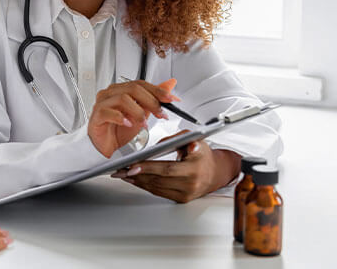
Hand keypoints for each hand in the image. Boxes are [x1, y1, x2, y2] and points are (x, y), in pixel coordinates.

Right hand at [87, 78, 177, 157]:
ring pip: (122, 98)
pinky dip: (121, 118)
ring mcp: (102, 103)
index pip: (140, 84)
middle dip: (151, 101)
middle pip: (133, 88)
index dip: (157, 91)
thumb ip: (154, 98)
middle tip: (160, 113)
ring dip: (138, 112)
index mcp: (121, 90)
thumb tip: (169, 85)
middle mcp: (111, 93)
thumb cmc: (119, 130)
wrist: (105, 146)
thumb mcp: (143, 113)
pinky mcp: (96, 116)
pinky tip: (128, 124)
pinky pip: (108, 112)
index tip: (170, 99)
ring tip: (144, 123)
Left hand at [112, 131, 241, 202]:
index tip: (132, 166)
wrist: (215, 172)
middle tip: (121, 170)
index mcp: (195, 167)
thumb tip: (157, 147)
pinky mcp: (181, 199)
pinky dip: (145, 186)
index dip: (148, 168)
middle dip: (137, 175)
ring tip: (123, 174)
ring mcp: (186, 194)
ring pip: (156, 188)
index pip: (167, 169)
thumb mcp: (193, 139)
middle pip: (159, 180)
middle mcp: (191, 183)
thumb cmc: (202, 154)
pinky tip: (135, 180)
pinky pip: (159, 192)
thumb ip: (176, 138)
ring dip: (138, 181)